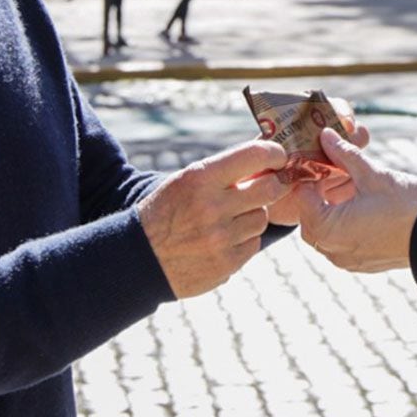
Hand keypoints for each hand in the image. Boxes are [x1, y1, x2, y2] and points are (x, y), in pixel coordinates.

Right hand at [137, 140, 288, 297]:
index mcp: (200, 178)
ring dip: (253, 215)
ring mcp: (220, 238)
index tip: (278, 157)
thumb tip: (269, 155)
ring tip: (230, 218)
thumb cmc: (167, 211)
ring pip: (262, 218)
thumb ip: (224, 170)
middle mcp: (212, 207)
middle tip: (269, 185)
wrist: (139, 258)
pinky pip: (253, 244)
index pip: (254, 156)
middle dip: (273, 185)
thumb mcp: (186, 180)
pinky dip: (244, 240)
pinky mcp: (226, 263)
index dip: (274, 153)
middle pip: (270, 188)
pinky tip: (223, 239)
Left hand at [275, 128, 416, 273]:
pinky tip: (361, 209)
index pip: (301, 198)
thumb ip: (344, 155)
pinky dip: (343, 227)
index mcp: (327, 228)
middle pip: (309, 218)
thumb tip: (325, 135)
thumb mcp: (372, 175)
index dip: (309, 177)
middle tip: (332, 174)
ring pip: (324, 233)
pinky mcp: (361, 264)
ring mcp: (346, 261)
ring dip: (330, 212)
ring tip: (349, 190)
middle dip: (317, 196)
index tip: (320, 161)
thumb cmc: (405, 206)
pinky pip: (340, 244)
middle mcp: (332, 249)